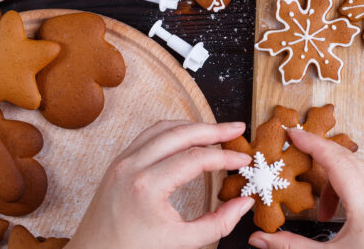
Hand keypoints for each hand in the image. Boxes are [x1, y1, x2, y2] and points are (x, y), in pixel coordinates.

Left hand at [66, 121, 253, 248]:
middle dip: (214, 129)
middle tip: (238, 129)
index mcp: (147, 186)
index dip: (225, 157)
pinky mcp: (118, 161)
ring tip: (218, 131)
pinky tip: (190, 136)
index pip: (196, 159)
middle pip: (181, 133)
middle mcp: (132, 165)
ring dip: (193, 126)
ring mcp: (122, 160)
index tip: (244, 160)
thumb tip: (244, 204)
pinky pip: (150, 135)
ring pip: (164, 127)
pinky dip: (174, 131)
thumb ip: (218, 224)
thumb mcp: (180, 242)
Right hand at [248, 128, 363, 248]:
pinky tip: (337, 214)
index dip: (313, 144)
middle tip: (297, 154)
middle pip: (350, 161)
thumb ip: (290, 247)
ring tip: (320, 211)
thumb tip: (259, 238)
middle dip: (321, 156)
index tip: (293, 134)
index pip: (337, 162)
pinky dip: (350, 190)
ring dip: (335, 180)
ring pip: (361, 173)